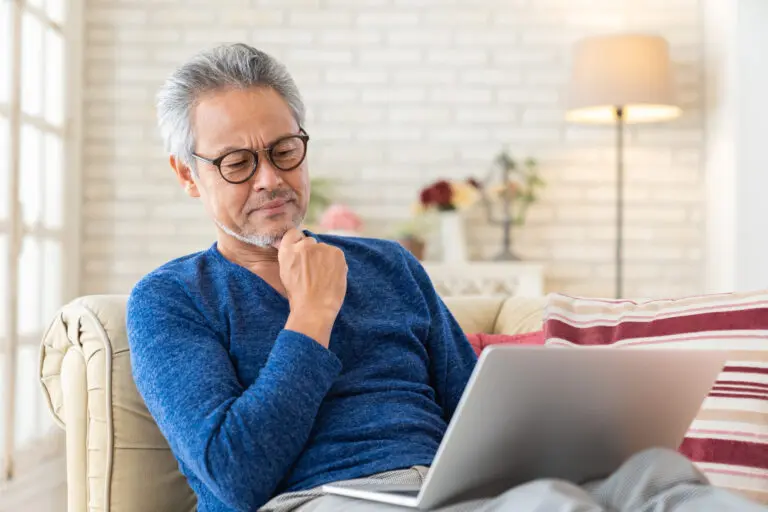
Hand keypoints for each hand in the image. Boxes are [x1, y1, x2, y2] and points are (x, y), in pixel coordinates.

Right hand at [277, 229, 347, 346]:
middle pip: (310, 241)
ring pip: (324, 249)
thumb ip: (290, 256)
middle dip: (313, 252)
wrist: (315, 308)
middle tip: (313, 270)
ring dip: (325, 258)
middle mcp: (304, 245)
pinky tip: (331, 276)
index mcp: (287, 250)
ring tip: (323, 276)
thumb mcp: (286, 272)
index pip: (293, 233)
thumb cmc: (298, 295)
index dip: (298, 242)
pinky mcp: (336, 253)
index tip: (303, 253)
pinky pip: (335, 255)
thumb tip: (298, 248)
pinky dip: (335, 263)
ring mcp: (321, 248)